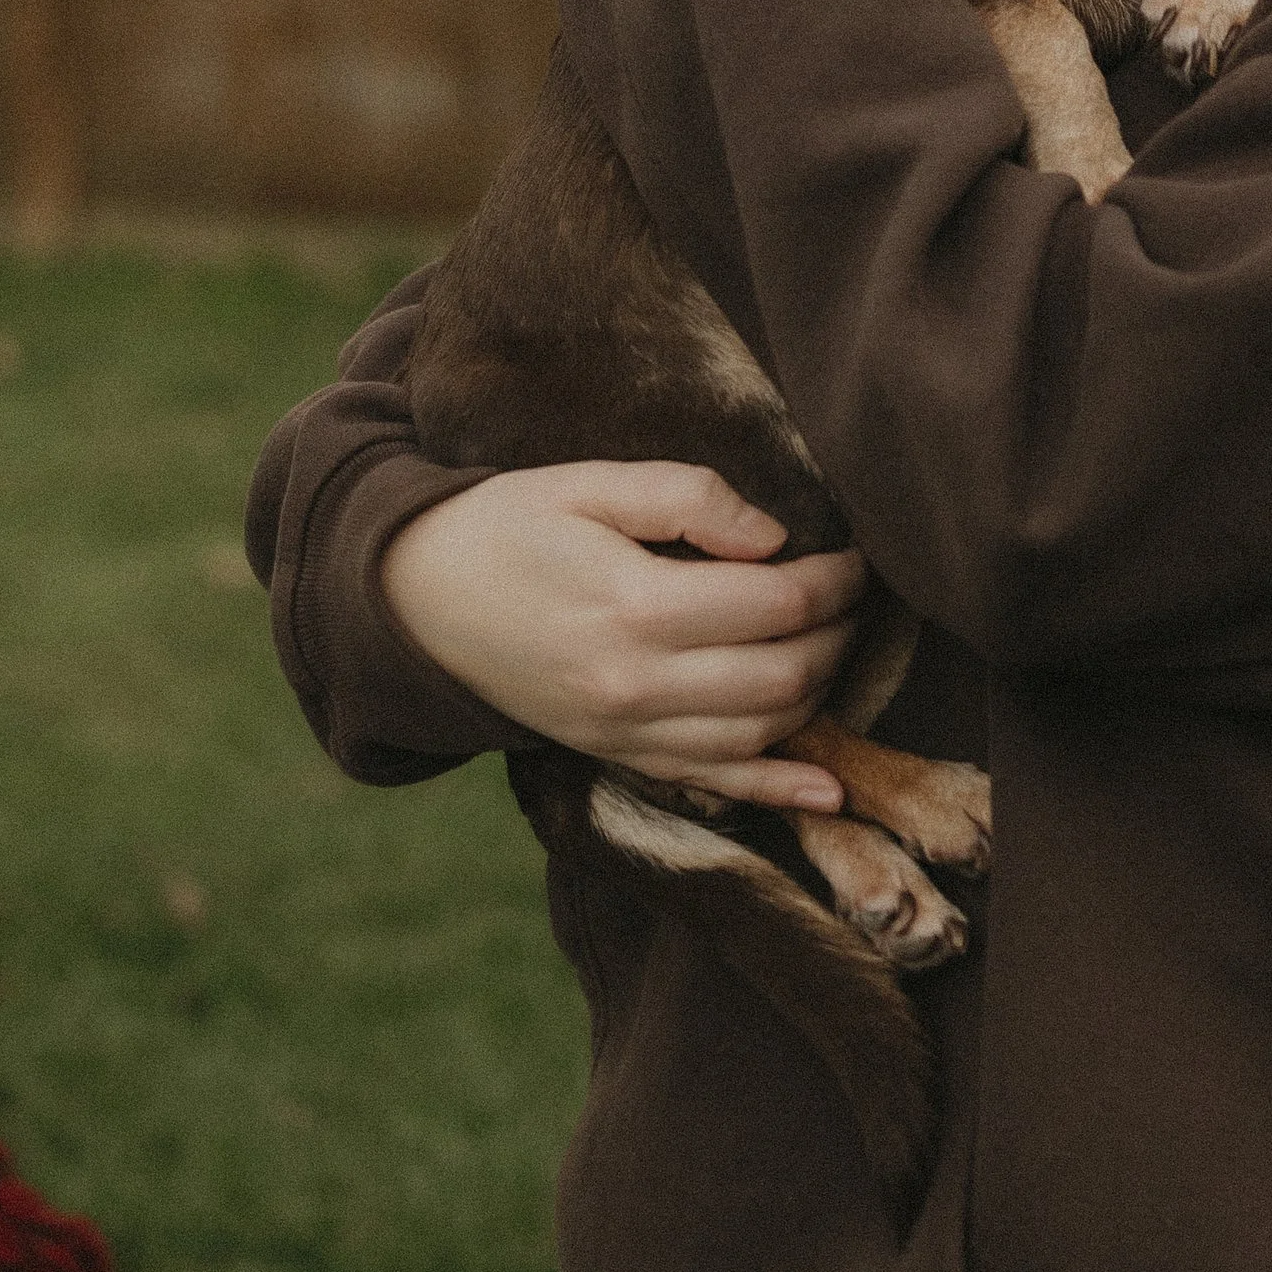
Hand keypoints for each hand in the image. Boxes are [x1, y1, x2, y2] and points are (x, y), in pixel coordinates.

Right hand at [380, 461, 862, 810]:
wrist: (415, 601)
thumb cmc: (507, 526)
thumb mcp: (588, 483)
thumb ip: (686, 497)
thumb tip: (773, 537)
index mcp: (633, 605)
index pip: (775, 603)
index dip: (833, 579)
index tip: (855, 555)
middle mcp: (635, 684)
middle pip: (781, 674)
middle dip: (838, 634)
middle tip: (855, 597)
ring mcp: (623, 731)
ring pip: (758, 732)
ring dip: (817, 692)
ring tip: (835, 644)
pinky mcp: (615, 755)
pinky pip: (712, 782)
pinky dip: (777, 788)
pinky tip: (828, 787)